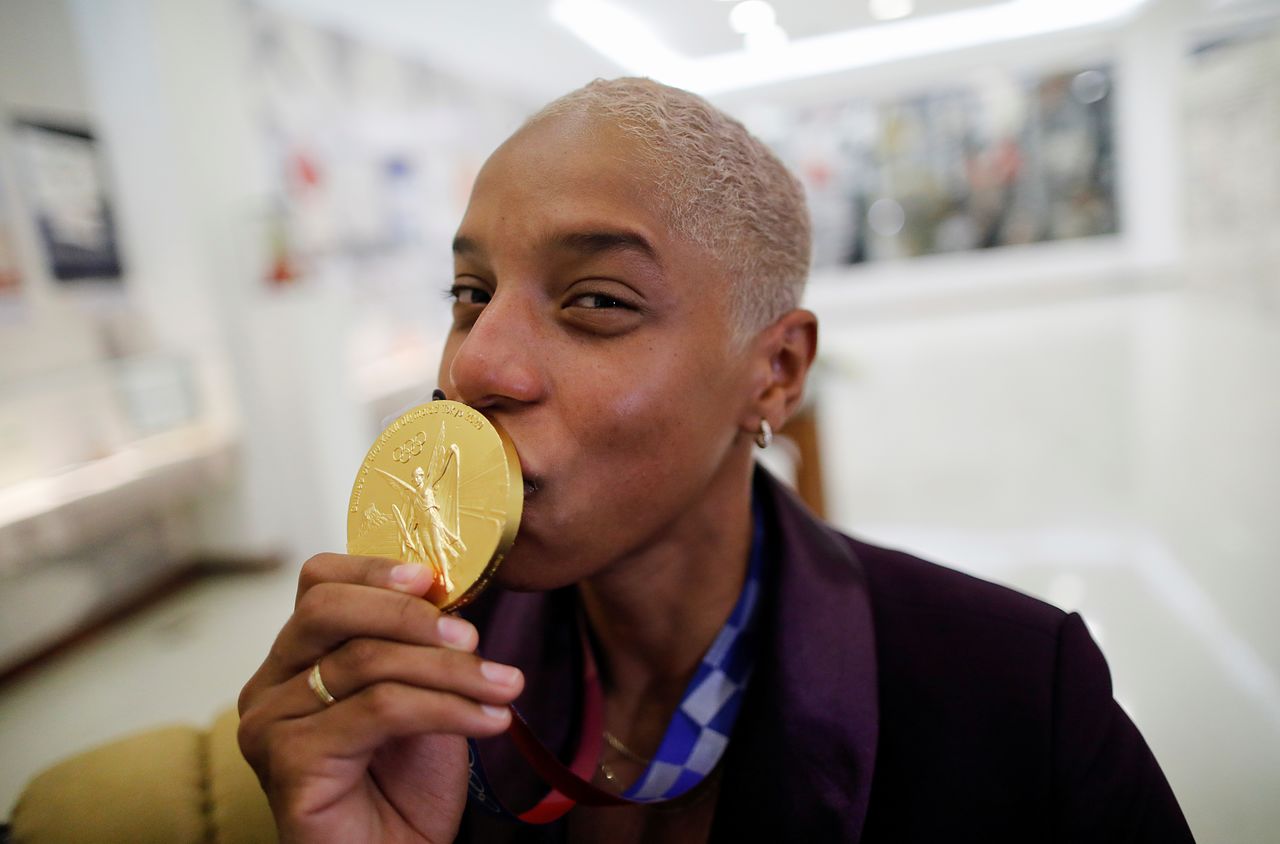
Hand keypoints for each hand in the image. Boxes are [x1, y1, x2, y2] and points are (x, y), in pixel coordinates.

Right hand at [237, 554, 523, 842]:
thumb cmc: (405, 781)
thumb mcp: (420, 690)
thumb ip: (418, 641)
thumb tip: (448, 588)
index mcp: (294, 656)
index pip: (319, 581)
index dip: (376, 569)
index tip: (435, 579)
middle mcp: (268, 684)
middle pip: (328, 609)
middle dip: (411, 615)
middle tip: (473, 637)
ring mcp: (269, 723)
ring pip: (365, 660)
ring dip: (450, 670)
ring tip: (504, 686)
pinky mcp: (288, 761)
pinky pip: (380, 710)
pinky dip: (447, 708)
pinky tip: (490, 721)